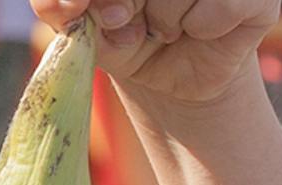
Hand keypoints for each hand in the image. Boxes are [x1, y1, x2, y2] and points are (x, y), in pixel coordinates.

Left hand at [34, 0, 279, 102]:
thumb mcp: (87, 25)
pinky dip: (200, 26)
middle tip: (124, 21)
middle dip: (124, 1)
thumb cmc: (129, 39)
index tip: (77, 9)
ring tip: (166, 28)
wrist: (172, 79)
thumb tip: (66, 5)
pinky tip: (198, 30)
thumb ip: (63, 7)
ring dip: (163, 19)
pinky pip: (218, 6)